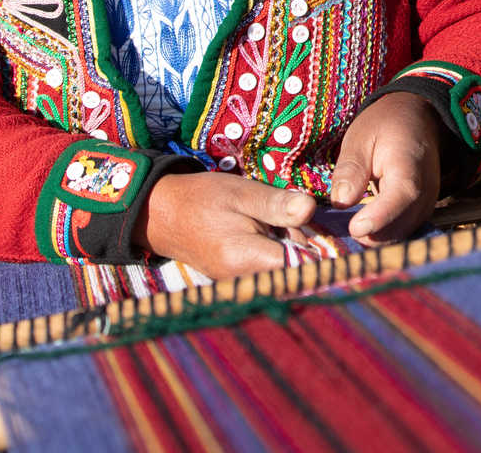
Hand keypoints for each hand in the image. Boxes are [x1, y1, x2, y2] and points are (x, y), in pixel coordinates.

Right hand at [137, 171, 315, 278]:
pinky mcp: (241, 283)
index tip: (314, 230)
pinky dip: (276, 252)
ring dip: (289, 246)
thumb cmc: (202, 199)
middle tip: (281, 217)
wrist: (163, 216)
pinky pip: (272, 271)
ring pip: (286, 269)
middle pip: (297, 268)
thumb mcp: (243, 193)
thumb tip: (310, 209)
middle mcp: (248, 283)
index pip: (303, 265)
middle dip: (302, 242)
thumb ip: (278, 205)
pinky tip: (262, 234)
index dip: (316, 246)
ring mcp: (243, 287)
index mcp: (248, 260)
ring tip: (268, 223)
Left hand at [331, 91, 443, 243]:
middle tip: (337, 236)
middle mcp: (426, 189)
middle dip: (372, 236)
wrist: (417, 120)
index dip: (380, 216)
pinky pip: (404, 232)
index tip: (354, 229)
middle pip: (403, 223)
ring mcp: (428, 203)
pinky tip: (361, 233)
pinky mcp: (422, 212)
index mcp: (410, 163)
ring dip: (376, 240)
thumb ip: (351, 169)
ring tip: (344, 236)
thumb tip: (341, 201)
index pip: (402, 195)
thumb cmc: (384, 126)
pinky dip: (383, 237)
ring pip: (404, 234)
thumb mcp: (360, 137)